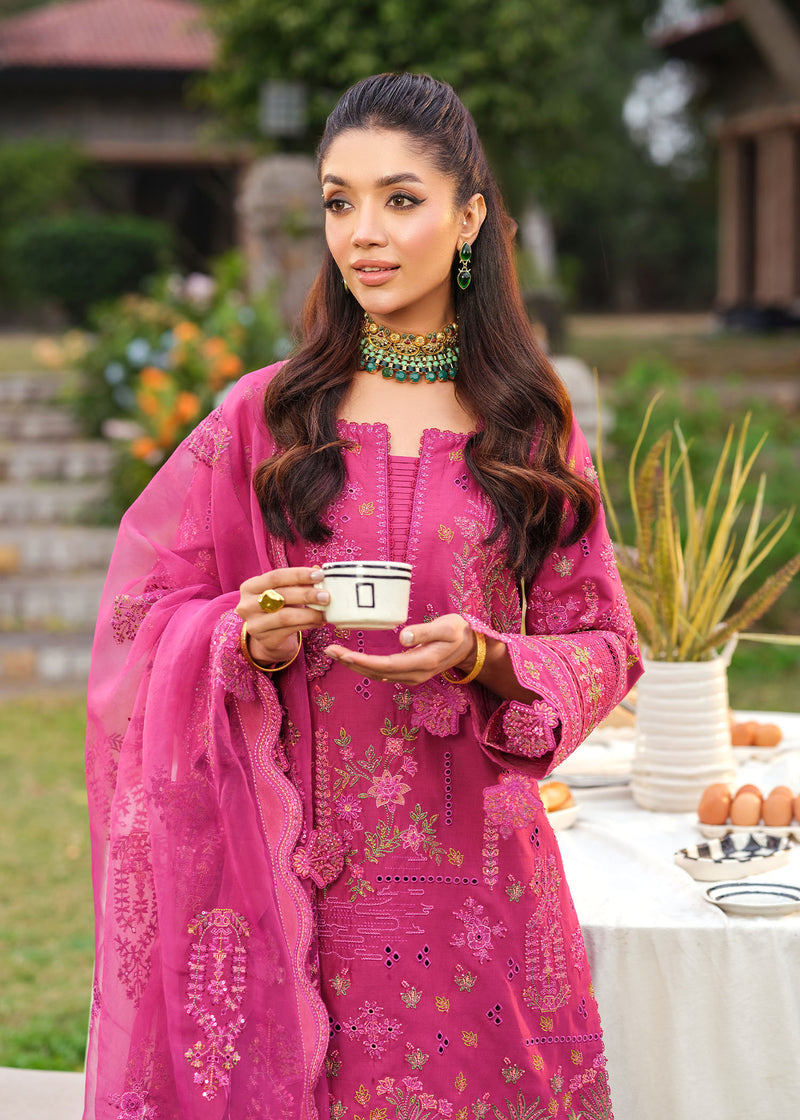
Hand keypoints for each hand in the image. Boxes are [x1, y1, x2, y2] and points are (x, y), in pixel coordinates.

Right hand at [236, 567, 327, 664]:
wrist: (269, 639)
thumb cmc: (279, 609)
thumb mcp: (285, 592)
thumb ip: (299, 581)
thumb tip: (317, 569)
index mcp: (250, 587)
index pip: (276, 576)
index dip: (298, 574)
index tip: (319, 575)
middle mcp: (247, 605)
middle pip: (281, 595)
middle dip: (307, 594)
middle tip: (326, 596)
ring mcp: (255, 624)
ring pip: (286, 616)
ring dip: (310, 613)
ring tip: (325, 611)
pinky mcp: (265, 640)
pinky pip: (290, 630)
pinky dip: (308, 624)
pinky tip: (320, 621)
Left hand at [325, 613, 476, 685]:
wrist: (471, 646)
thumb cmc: (458, 632)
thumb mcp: (446, 627)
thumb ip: (424, 632)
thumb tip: (402, 637)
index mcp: (422, 662)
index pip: (386, 665)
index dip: (364, 662)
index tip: (345, 654)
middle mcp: (414, 674)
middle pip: (377, 673)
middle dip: (352, 663)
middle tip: (329, 651)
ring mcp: (411, 676)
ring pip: (378, 674)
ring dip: (355, 665)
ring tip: (334, 653)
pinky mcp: (409, 672)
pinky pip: (383, 672)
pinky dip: (365, 666)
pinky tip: (352, 659)